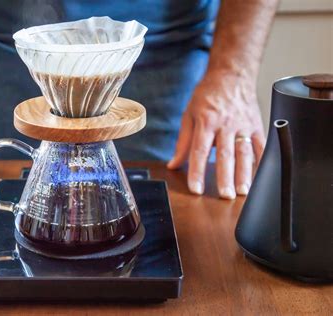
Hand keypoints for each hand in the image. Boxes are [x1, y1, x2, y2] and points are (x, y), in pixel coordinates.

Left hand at [167, 69, 264, 198]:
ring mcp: (243, 125)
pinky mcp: (257, 125)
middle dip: (225, 177)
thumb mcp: (189, 115)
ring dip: (244, 174)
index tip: (196, 189)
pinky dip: (261, 160)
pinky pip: (261, 144)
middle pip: (225, 155)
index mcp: (206, 122)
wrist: (231, 74)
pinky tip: (260, 175)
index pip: (199, 151)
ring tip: (243, 191)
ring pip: (244, 153)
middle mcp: (225, 124)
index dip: (197, 171)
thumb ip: (183, 142)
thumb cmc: (207, 95)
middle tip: (225, 196)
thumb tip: (173, 164)